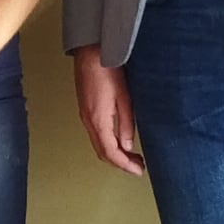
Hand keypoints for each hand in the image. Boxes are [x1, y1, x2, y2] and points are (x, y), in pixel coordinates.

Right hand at [72, 47, 143, 175]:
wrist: (90, 53)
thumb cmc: (108, 70)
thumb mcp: (124, 98)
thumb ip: (126, 123)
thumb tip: (127, 145)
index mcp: (98, 121)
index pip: (111, 153)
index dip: (125, 165)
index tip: (139, 171)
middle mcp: (88, 121)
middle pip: (102, 152)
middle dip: (120, 162)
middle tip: (138, 166)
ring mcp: (85, 116)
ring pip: (98, 144)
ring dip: (114, 154)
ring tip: (132, 155)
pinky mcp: (86, 109)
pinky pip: (95, 134)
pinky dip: (108, 143)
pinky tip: (119, 140)